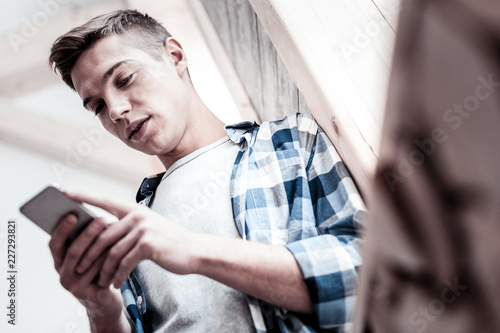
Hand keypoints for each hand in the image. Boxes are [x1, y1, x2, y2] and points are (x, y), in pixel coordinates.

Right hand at [49, 214, 123, 323]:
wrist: (104, 301)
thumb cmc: (97, 272)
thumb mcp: (88, 256)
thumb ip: (86, 241)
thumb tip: (95, 216)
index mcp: (59, 262)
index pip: (54, 244)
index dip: (62, 229)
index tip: (73, 214)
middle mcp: (63, 275)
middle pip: (73, 251)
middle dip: (88, 233)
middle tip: (102, 219)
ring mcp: (74, 287)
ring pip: (90, 261)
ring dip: (105, 244)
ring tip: (118, 230)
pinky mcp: (89, 294)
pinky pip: (102, 273)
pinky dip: (112, 258)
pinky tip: (123, 248)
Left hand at [67, 191, 198, 288]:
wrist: (193, 250)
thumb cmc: (167, 242)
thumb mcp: (147, 228)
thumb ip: (127, 227)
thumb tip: (101, 234)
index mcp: (134, 209)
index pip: (104, 200)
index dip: (84, 196)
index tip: (65, 193)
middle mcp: (137, 215)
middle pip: (102, 235)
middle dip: (88, 254)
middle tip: (78, 268)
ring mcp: (142, 229)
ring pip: (112, 252)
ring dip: (104, 270)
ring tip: (101, 282)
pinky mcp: (148, 244)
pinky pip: (124, 262)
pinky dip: (118, 275)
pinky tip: (116, 283)